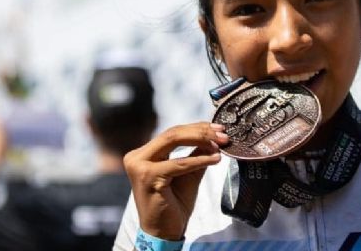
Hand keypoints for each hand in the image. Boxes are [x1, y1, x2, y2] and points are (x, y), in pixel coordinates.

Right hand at [123, 122, 227, 239]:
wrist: (163, 232)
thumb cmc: (174, 204)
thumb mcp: (188, 173)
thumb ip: (197, 153)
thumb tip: (214, 136)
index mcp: (143, 154)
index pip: (172, 133)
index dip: (196, 128)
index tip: (219, 128)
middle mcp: (137, 157)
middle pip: (172, 133)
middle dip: (200, 131)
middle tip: (223, 134)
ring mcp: (139, 166)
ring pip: (173, 140)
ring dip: (201, 140)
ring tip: (221, 144)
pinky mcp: (148, 177)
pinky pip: (179, 163)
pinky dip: (199, 160)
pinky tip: (215, 159)